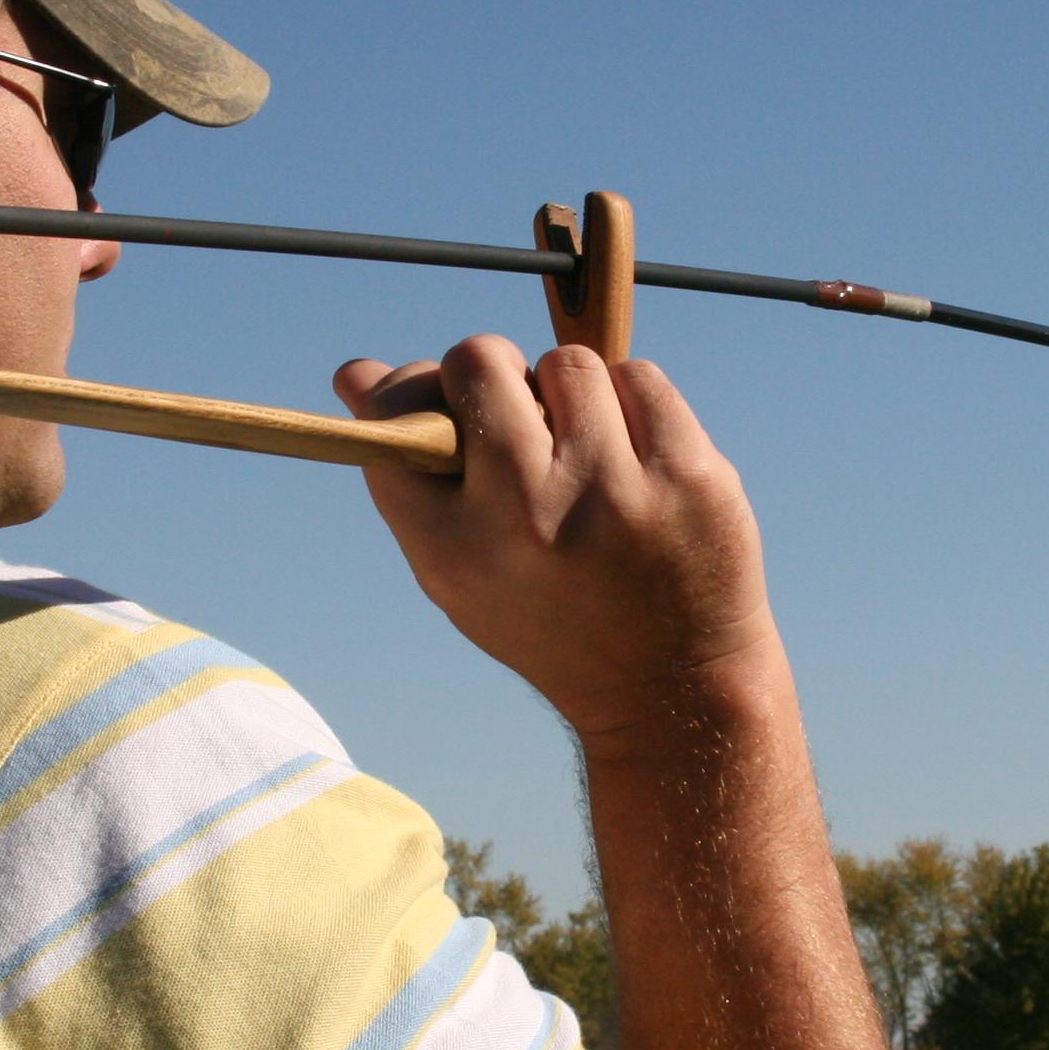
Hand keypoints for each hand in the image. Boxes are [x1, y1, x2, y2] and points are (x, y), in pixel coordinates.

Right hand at [332, 337, 784, 745]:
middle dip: (488, 370)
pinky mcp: (691, 476)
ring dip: (567, 391)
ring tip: (582, 447)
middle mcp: (529, 516)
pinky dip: (630, 403)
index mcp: (455, 550)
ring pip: (565, 364)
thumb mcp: (463, 569)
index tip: (440, 404)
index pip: (396, 420)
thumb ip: (405, 475)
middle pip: (478, 361)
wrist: (674, 688)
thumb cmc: (550, 613)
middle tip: (512, 406)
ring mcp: (617, 492)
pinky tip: (635, 455)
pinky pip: (639, 377)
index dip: (409, 394)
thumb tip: (357, 369)